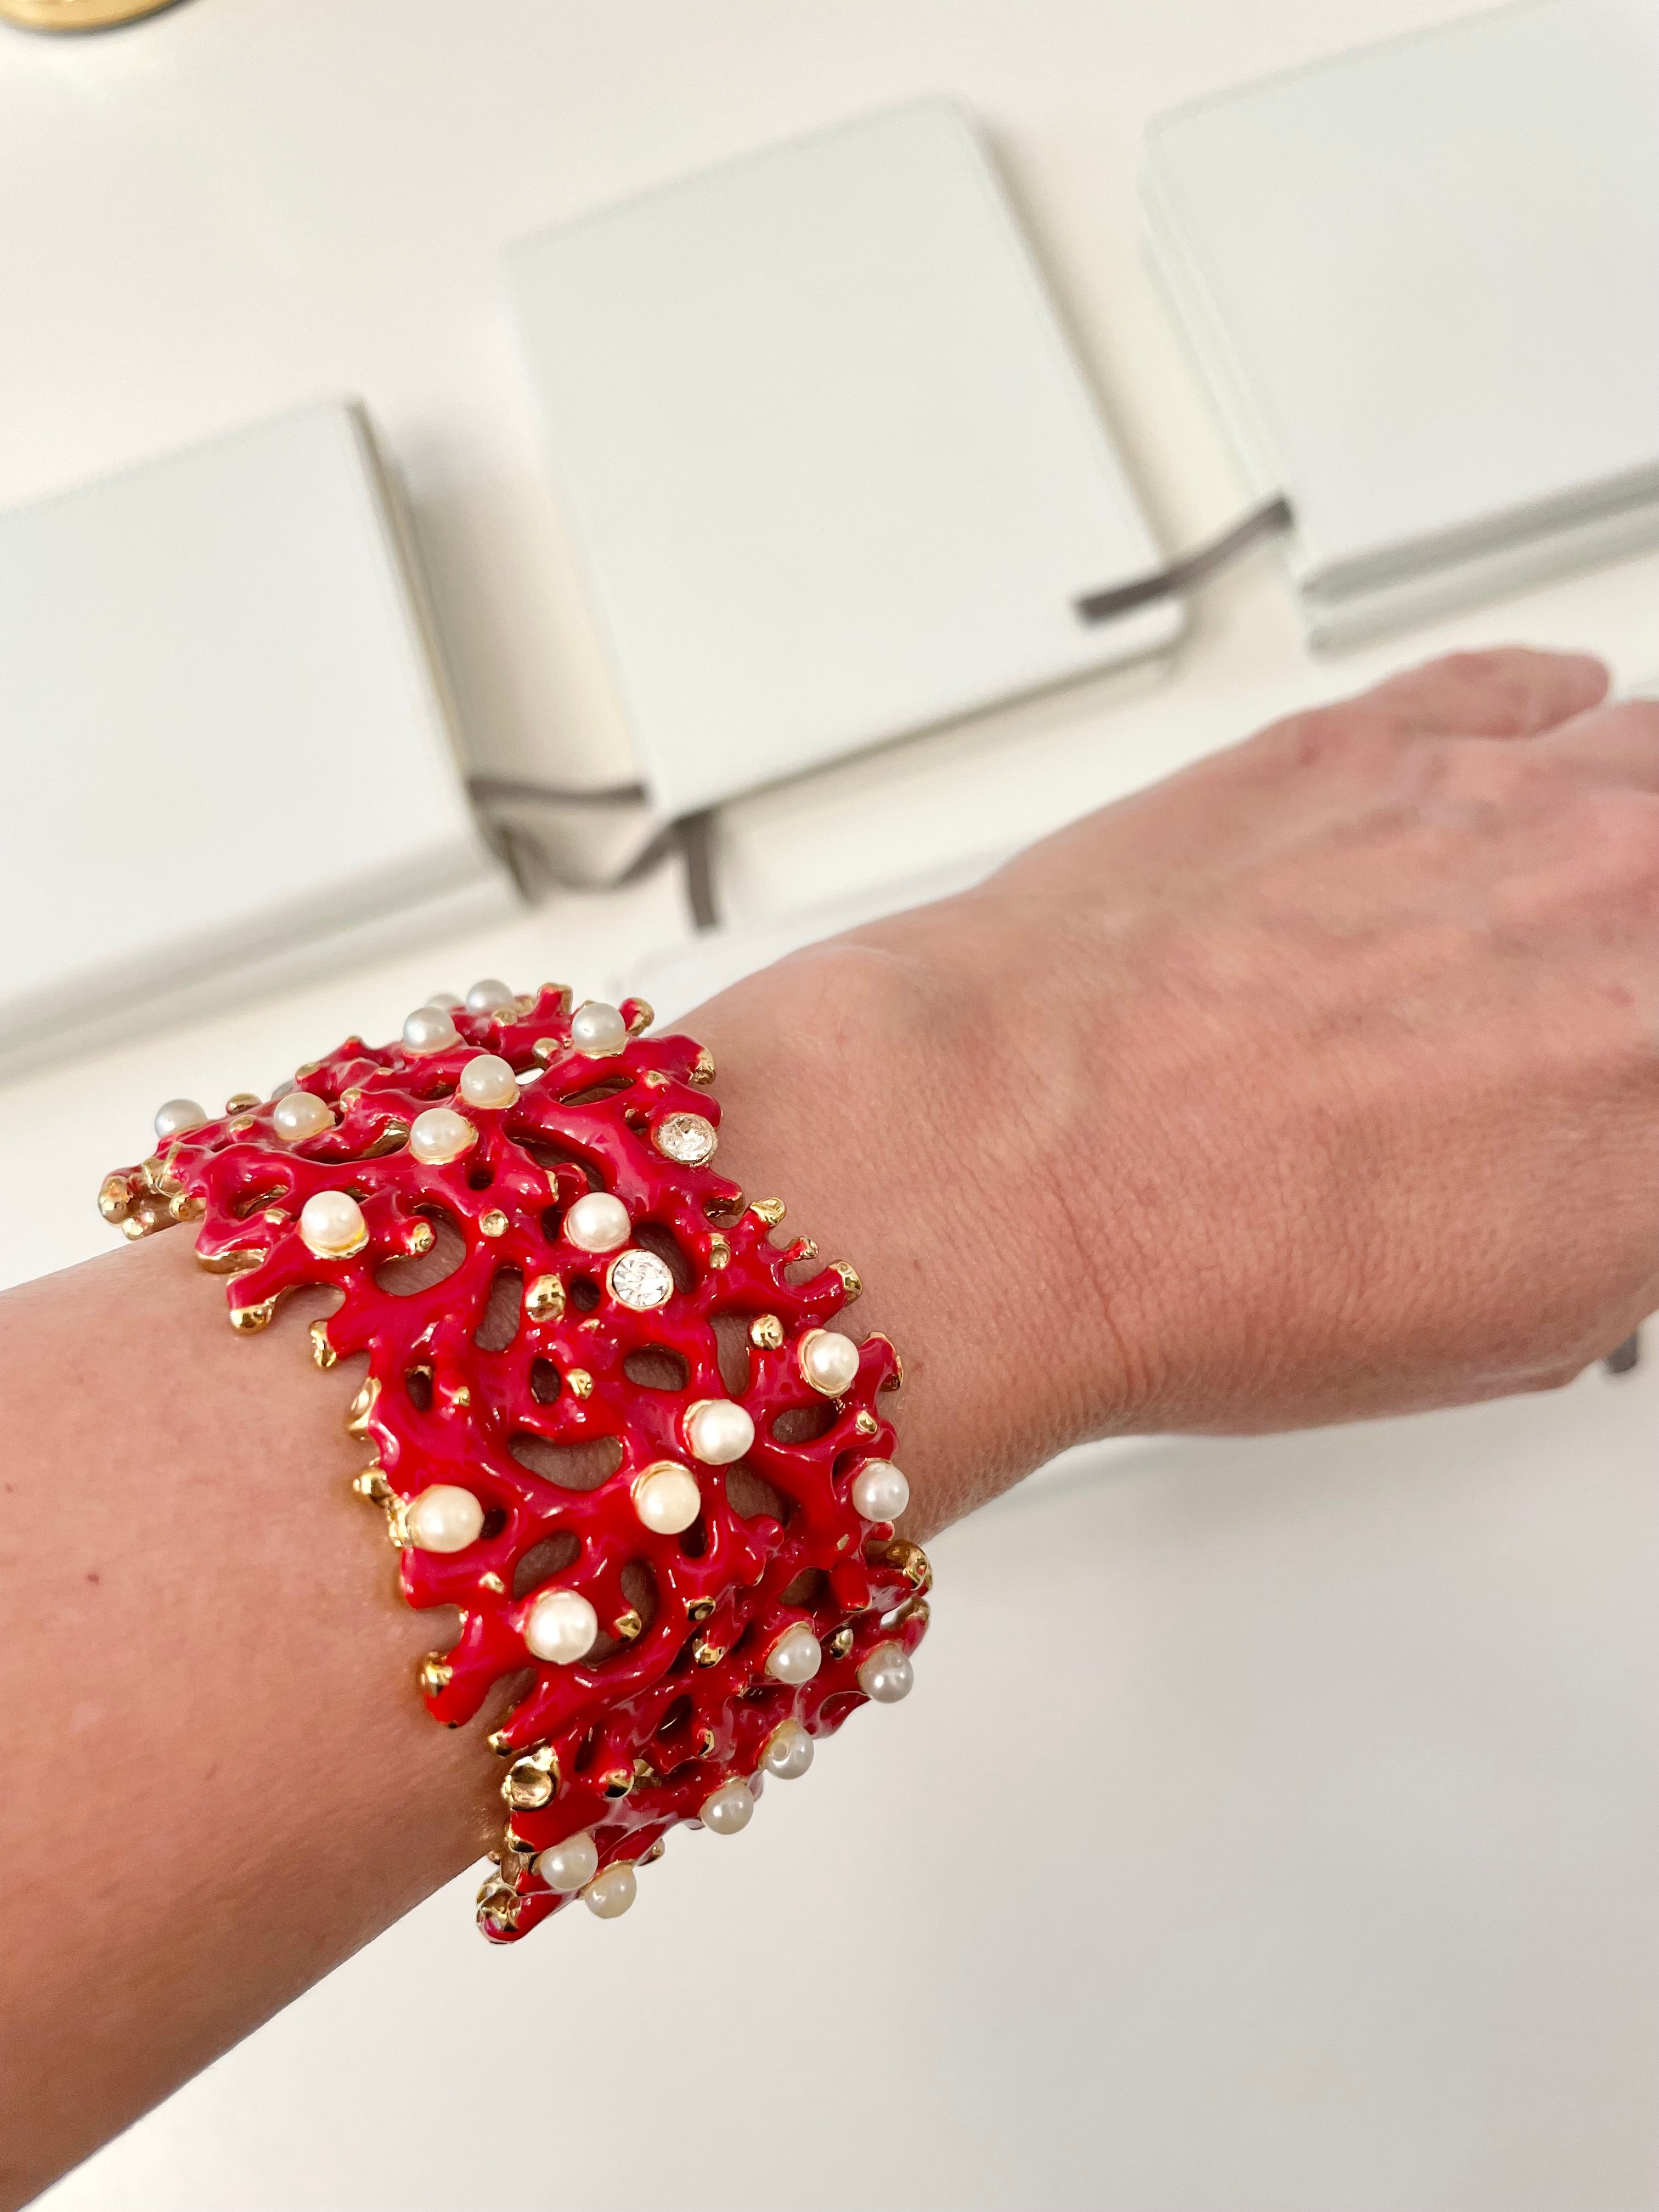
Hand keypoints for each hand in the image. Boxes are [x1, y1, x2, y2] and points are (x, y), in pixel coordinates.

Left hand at [699, 648, 1658, 1525]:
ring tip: (1567, 898)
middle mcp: (1625, 920)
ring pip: (1650, 764)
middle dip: (1628, 966)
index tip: (1610, 1101)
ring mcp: (1510, 809)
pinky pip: (1529, 686)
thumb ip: (1617, 1215)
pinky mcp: (1378, 737)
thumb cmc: (1209, 1257)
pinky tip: (1528, 758)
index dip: (1633, 1087)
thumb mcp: (1500, 1328)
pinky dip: (1545, 718)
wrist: (1017, 1155)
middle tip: (1579, 1005)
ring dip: (1619, 834)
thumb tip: (1622, 1161)